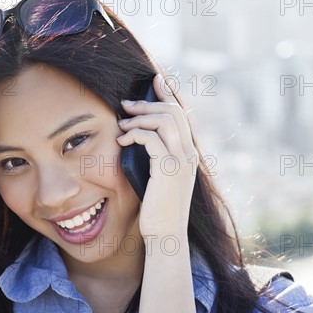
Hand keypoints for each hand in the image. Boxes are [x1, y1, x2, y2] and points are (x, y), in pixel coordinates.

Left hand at [116, 74, 198, 237]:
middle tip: (126, 104)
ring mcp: (181, 161)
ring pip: (165, 120)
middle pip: (174, 111)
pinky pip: (151, 138)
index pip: (182, 114)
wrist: (167, 234)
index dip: (169, 93)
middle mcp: (190, 153)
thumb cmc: (159, 208)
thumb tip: (141, 136)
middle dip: (148, 102)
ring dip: (140, 116)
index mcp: (190, 153)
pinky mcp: (168, 169)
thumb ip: (158, 156)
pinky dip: (135, 133)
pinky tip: (123, 138)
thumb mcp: (161, 177)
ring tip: (123, 123)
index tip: (156, 79)